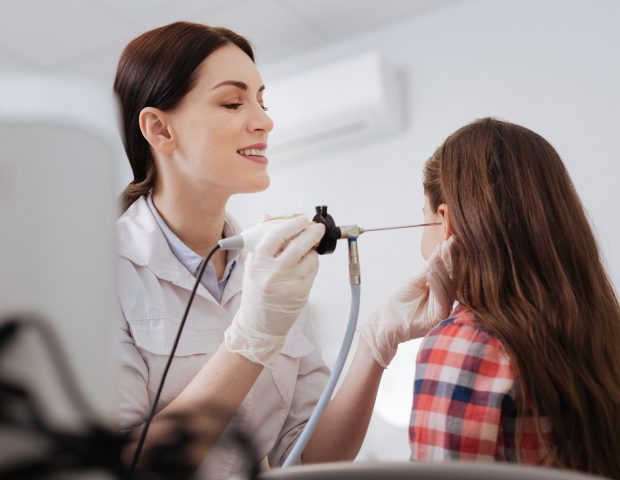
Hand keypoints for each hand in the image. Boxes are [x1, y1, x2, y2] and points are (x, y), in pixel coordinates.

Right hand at [224, 215, 324, 366]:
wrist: (259, 324)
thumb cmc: (256, 293)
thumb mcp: (252, 266)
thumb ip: (261, 241)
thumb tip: (270, 218)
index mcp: (258, 263)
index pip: (277, 235)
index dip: (292, 224)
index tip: (300, 218)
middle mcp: (273, 273)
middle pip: (298, 244)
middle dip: (311, 232)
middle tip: (316, 227)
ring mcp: (289, 283)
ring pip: (310, 257)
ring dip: (311, 250)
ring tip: (305, 251)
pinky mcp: (302, 292)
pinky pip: (313, 270)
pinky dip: (312, 263)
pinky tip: (305, 265)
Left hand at [358, 236, 454, 367]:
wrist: (386, 320)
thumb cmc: (399, 301)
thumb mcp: (416, 279)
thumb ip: (430, 266)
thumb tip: (442, 247)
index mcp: (442, 289)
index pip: (449, 271)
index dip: (450, 256)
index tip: (451, 241)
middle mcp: (446, 299)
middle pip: (452, 278)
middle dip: (450, 261)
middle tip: (449, 245)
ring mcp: (444, 309)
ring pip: (448, 287)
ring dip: (442, 271)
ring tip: (437, 257)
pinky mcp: (440, 318)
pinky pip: (442, 300)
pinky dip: (437, 285)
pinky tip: (431, 273)